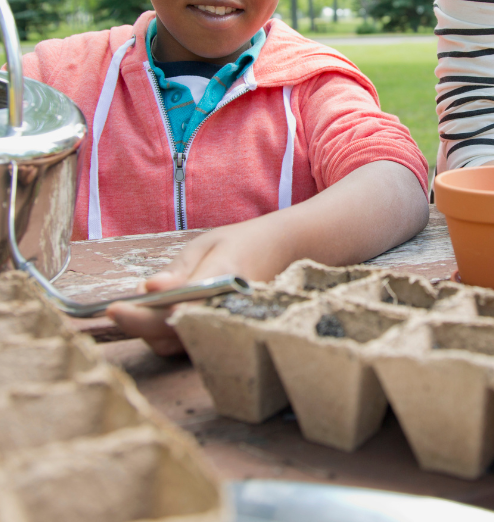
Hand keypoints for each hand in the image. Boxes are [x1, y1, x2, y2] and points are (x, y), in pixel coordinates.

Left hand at [106, 217, 290, 355]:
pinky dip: (170, 332)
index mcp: (223, 281)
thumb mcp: (205, 246)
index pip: (175, 309)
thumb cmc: (240, 244)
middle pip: (172, 335)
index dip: (141, 316)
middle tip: (120, 307)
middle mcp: (227, 310)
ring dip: (153, 330)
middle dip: (141, 324)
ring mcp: (228, 327)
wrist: (283, 252)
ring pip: (178, 345)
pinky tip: (166, 313)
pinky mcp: (225, 336)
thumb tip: (148, 289)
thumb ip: (178, 270)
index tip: (113, 308)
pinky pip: (189, 344)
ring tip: (146, 306)